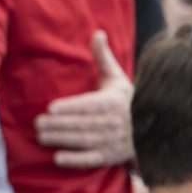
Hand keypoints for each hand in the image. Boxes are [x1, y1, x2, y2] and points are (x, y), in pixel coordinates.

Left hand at [34, 30, 133, 167]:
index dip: (70, 107)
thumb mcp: (117, 78)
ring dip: (61, 140)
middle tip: (37, 123)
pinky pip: (92, 160)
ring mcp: (112, 142)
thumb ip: (103, 57)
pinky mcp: (110, 157)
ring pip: (84, 141)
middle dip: (59, 124)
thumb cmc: (127, 99)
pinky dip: (75, 160)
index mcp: (114, 102)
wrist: (154, 128)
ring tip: (40, 136)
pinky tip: (57, 158)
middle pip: (83, 124)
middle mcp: (114, 123)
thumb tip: (97, 32)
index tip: (51, 107)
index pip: (89, 105)